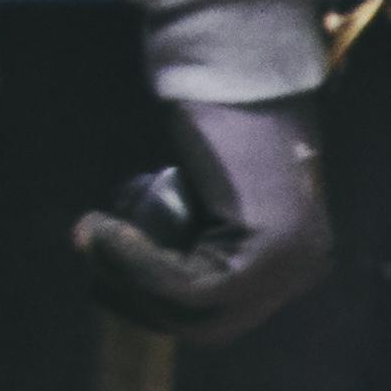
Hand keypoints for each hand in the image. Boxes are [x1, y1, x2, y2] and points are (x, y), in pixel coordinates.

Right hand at [69, 88, 334, 342]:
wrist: (238, 65)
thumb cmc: (218, 116)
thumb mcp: (210, 189)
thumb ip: (199, 229)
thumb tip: (140, 273)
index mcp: (289, 261)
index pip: (217, 314)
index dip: (154, 302)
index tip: (106, 274)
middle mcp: (301, 269)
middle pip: (207, 325)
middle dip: (137, 299)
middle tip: (91, 255)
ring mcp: (291, 263)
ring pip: (196, 310)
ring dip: (129, 279)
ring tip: (88, 236)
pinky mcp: (269, 249)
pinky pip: (192, 287)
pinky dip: (139, 266)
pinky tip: (106, 234)